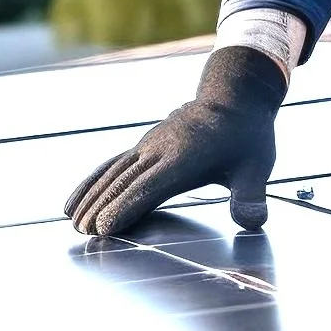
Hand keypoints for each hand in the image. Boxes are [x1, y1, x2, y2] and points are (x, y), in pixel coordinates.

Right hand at [66, 46, 285, 234]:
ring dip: (90, 196)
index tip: (105, 227)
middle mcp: (159, 149)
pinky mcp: (143, 146)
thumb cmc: (246, 136)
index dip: (127, 207)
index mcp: (184, 157)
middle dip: (101, 206)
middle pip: (124, 181)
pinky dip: (91, 182)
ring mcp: (148, 146)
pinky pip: (111, 164)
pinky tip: (74, 201)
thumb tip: (254, 223)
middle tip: (82, 233)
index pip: (150, 186)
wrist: (233, 97)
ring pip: (112, 172)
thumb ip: (251, 196)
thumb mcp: (257, 166)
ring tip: (73, 222)